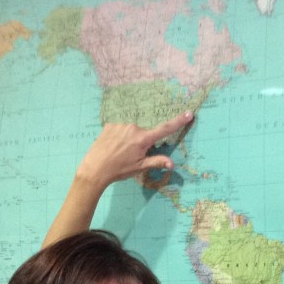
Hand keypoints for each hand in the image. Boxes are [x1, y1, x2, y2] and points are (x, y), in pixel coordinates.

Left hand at [74, 112, 193, 188]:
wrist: (95, 168)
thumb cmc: (119, 170)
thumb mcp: (139, 168)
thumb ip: (157, 162)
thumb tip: (172, 164)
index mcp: (142, 139)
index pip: (165, 129)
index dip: (178, 121)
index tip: (188, 114)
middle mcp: (133, 128)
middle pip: (144, 134)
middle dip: (142, 143)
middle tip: (132, 156)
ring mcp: (120, 125)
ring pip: (132, 132)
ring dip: (130, 140)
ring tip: (120, 152)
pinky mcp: (110, 125)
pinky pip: (120, 129)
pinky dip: (120, 137)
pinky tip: (113, 146)